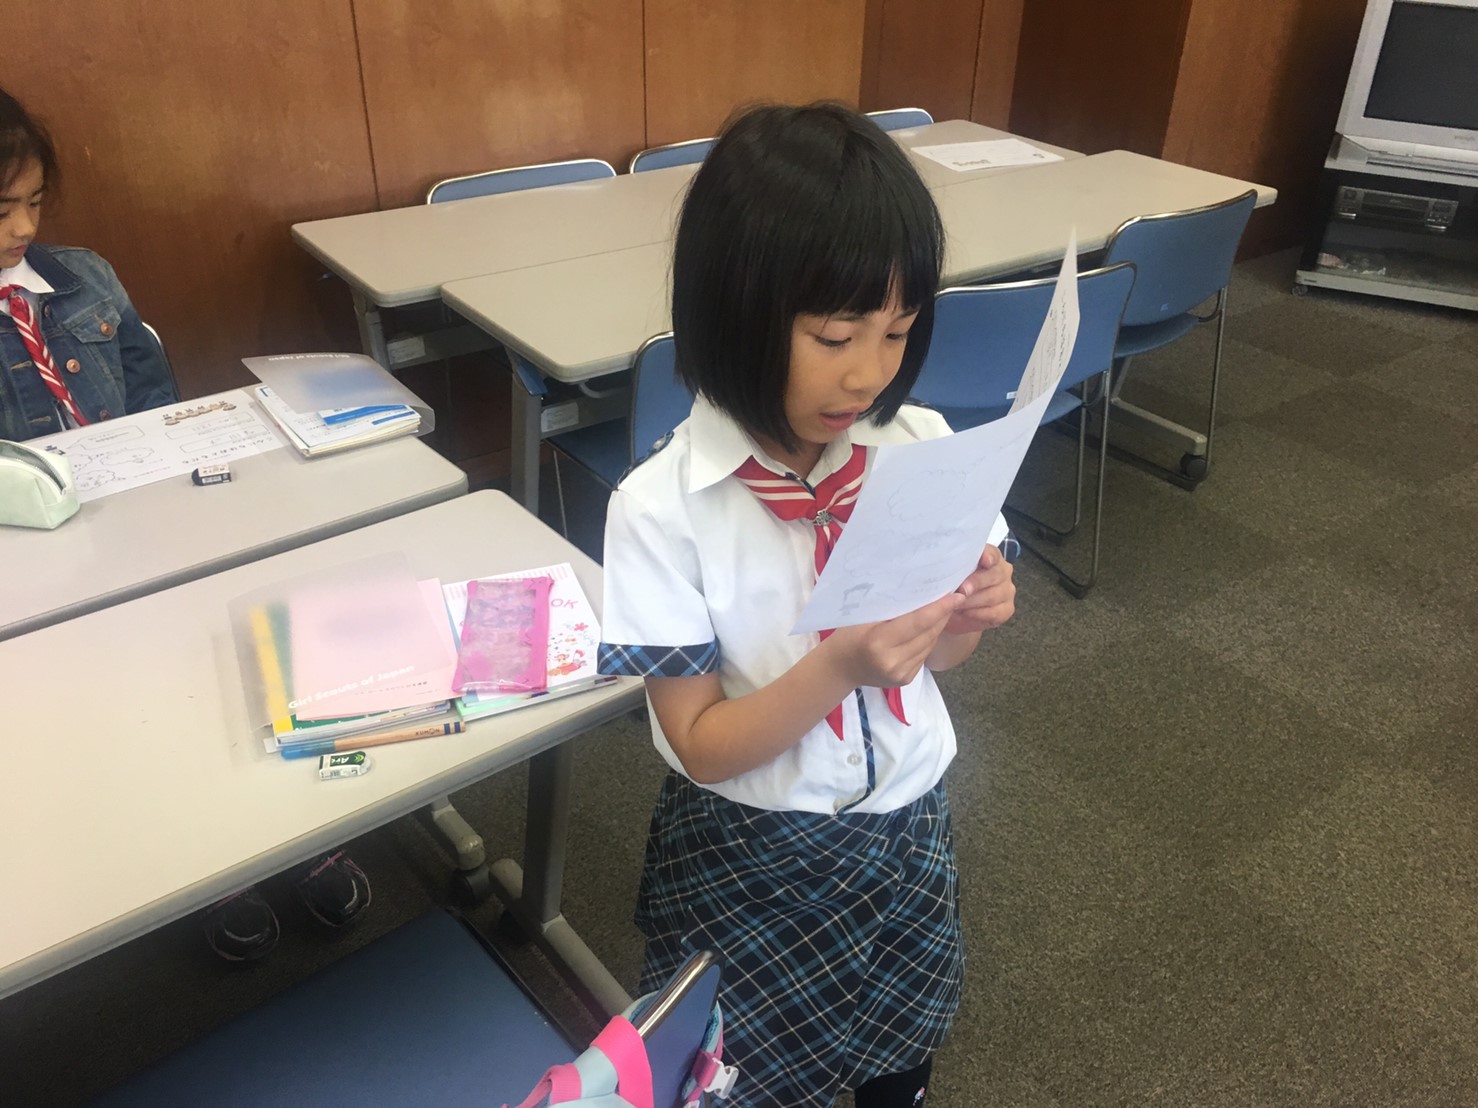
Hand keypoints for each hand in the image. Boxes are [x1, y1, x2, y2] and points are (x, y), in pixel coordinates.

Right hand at [822, 592, 962, 689]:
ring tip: (943, 609)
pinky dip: (928, 639)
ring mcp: (901, 673)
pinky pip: (924, 654)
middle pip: (928, 633)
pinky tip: (927, 628)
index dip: (939, 608)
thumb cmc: (847, 634)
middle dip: (943, 614)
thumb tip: (921, 590)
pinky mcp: (906, 679)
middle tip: (954, 596)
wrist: (840, 668)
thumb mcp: (863, 616)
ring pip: (930, 643)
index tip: (956, 595)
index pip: (918, 622)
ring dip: (938, 626)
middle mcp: (893, 661)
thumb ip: (890, 607)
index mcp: (878, 642)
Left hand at [945, 543, 1015, 634]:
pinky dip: (978, 613)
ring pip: (993, 596)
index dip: (988, 555)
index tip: (985, 560)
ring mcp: (1007, 591)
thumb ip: (955, 568)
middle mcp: (1003, 572)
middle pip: (994, 575)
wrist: (958, 611)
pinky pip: (994, 612)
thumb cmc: (956, 587)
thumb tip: (946, 566)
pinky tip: (965, 613)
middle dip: (976, 582)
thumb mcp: (953, 575)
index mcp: (991, 557)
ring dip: (972, 601)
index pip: (993, 553)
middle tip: (961, 589)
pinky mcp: (1007, 609)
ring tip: (956, 604)